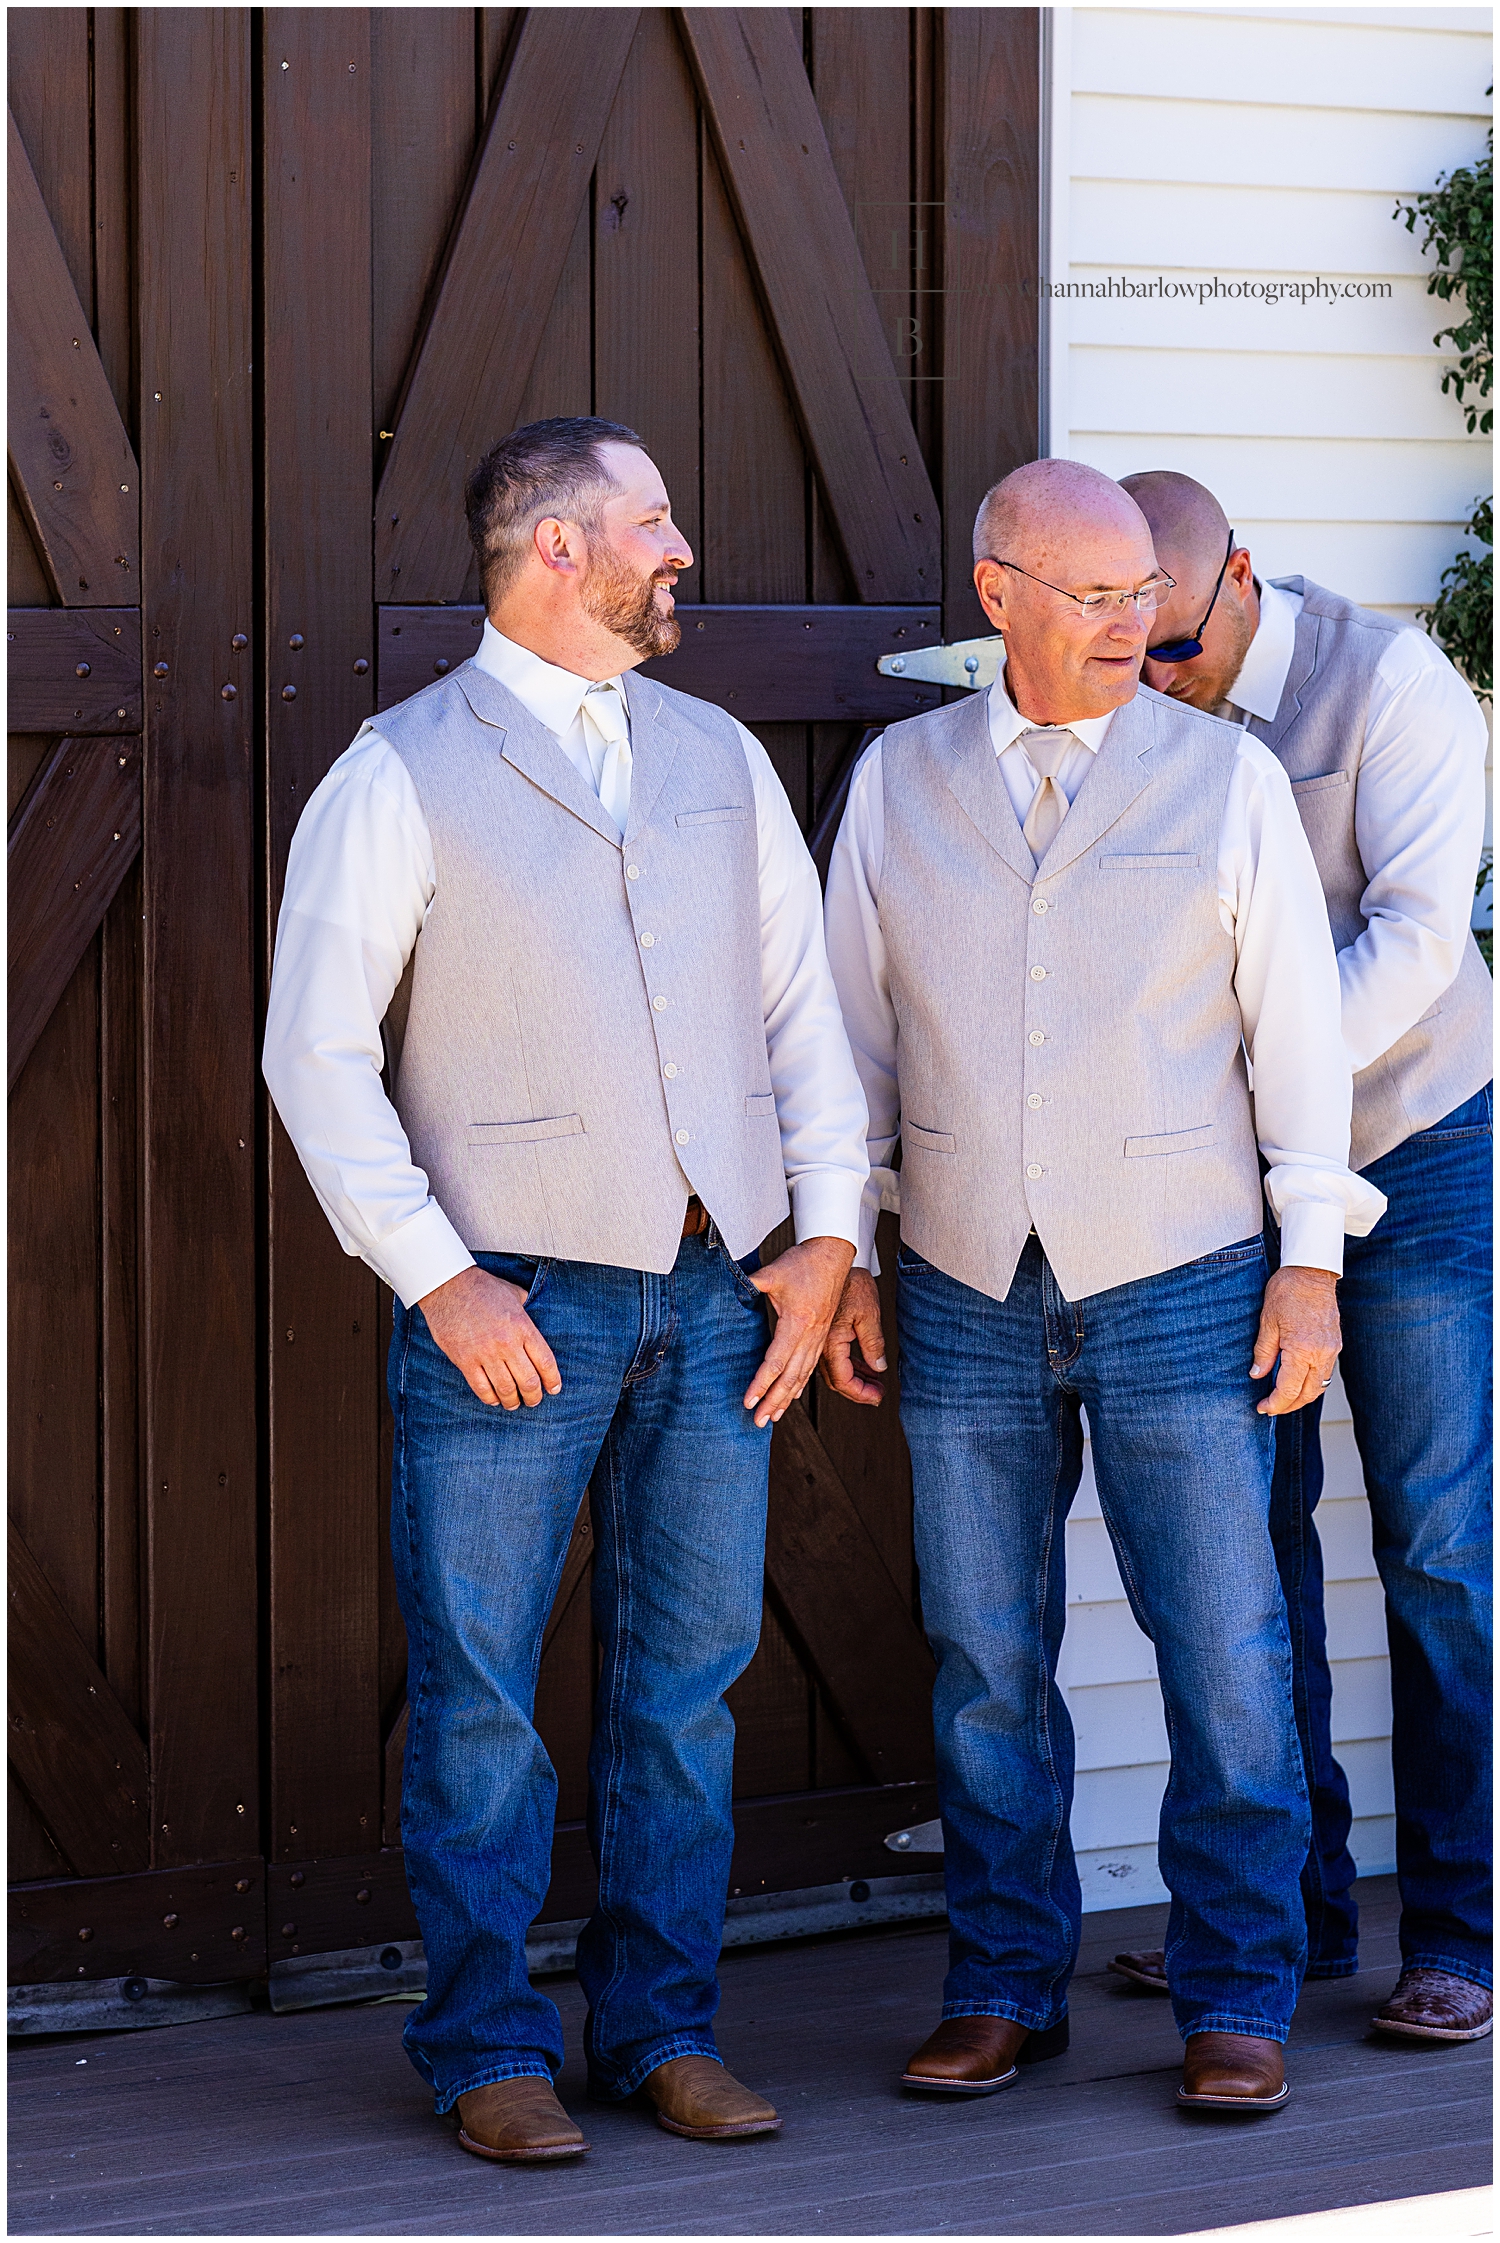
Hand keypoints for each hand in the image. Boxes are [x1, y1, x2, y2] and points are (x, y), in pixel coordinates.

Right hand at [418, 1264, 561, 1409]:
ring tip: (514, 1403)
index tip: (554, 1389)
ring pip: (506, 1389)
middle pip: (528, 1381)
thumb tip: (532, 1309)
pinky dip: (489, 1398)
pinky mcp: (465, 1360)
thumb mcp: (512, 1292)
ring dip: (512, 1401)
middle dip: (534, 1397)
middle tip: (533, 1401)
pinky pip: (481, 1388)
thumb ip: (526, 1306)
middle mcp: (507, 1343)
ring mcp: (485, 1353)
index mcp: (523, 1327)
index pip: (546, 1362)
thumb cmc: (481, 1287)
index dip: (552, 1380)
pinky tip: (493, 1399)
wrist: (447, 1285)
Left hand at [743, 1236, 856, 1428]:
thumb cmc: (803, 1262)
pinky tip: (793, 1396)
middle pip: (791, 1377)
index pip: (775, 1362)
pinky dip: (800, 1385)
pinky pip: (811, 1367)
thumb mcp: (772, 1272)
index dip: (761, 1384)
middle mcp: (811, 1336)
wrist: (833, 1255)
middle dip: (774, 1401)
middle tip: (759, 1421)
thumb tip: (729, 1287)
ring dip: (787, 1399)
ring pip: (803, 1376)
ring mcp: (818, 1338)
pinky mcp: (822, 1336)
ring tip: (774, 1417)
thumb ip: (749, 1284)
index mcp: (798, 1323)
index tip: (749, 1401)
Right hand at [818, 1268, 887, 1406]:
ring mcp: (820, 1340)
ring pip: (835, 1371)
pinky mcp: (823, 1333)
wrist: (833, 1260)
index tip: (877, 1397)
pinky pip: (835, 1358)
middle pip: (837, 1380)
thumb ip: (873, 1343)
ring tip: (875, 1383)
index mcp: (831, 1341)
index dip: (861, 1392)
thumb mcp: (869, 1313)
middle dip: (858, 1391)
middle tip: (877, 1395)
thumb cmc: (851, 1282)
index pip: (843, 1379)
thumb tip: (879, 1367)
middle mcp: (821, 1344)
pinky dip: (850, 1367)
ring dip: (855, 1380)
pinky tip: (865, 1368)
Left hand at [1251, 1264, 1339, 1415]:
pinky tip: (1297, 1380)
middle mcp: (1321, 1353)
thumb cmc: (1288, 1290)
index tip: (1263, 1407)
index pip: (1288, 1389)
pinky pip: (1325, 1373)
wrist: (1312, 1271)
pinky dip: (1311, 1383)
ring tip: (1282, 1398)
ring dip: (1301, 1396)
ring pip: (1319, 1386)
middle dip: (1288, 1405)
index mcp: (1302, 1349)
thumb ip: (1264, 1352)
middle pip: (1307, 1394)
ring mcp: (1332, 1350)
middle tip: (1271, 1407)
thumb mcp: (1267, 1321)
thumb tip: (1257, 1374)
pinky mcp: (1336, 1344)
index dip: (1275, 1403)